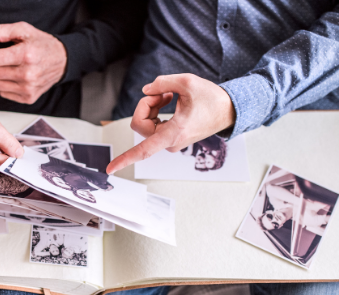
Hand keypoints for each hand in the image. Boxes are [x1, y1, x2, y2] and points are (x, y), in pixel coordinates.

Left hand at [0, 22, 66, 103]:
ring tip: (7, 66)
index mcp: (26, 55)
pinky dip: (4, 84)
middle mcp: (28, 74)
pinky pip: (3, 93)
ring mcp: (28, 89)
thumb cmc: (41, 43)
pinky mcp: (28, 98)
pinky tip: (14, 76)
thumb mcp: (22, 30)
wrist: (63, 61)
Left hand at [106, 74, 235, 173]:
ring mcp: (171, 142)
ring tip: (168, 95)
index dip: (125, 159)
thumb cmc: (211, 98)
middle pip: (140, 123)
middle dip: (146, 105)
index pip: (144, 150)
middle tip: (163, 93)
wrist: (228, 110)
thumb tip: (145, 90)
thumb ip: (162, 83)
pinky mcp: (172, 138)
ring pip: (146, 124)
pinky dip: (156, 111)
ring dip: (151, 107)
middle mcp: (171, 142)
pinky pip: (153, 125)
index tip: (109, 169)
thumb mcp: (187, 82)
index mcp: (174, 133)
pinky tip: (169, 100)